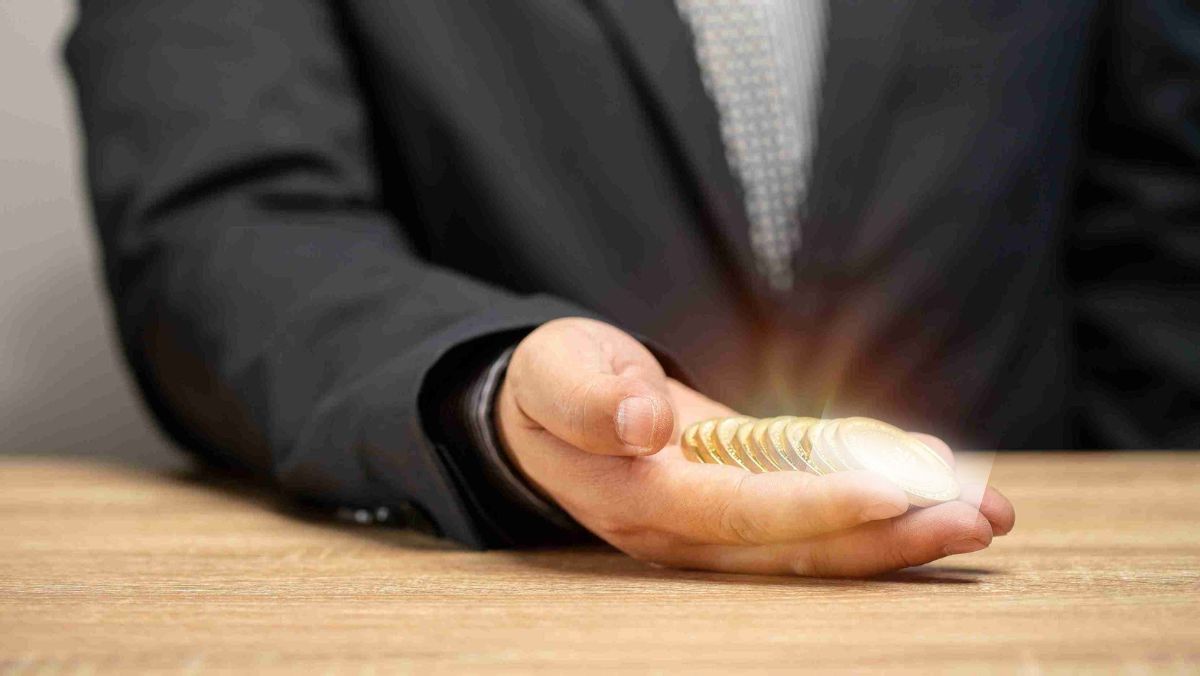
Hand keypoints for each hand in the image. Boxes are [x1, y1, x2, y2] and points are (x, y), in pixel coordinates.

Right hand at [496, 318, 1014, 576]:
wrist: (546, 412)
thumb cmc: (552, 384)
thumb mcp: (554, 373)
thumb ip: (589, 400)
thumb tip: (643, 424)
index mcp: (639, 499)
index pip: (735, 513)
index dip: (812, 507)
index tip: (887, 491)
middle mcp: (687, 528)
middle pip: (795, 548)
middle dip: (887, 536)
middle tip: (974, 518)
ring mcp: (720, 521)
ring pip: (817, 542)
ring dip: (901, 532)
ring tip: (982, 513)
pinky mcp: (745, 498)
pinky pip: (817, 509)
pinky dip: (876, 498)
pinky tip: (934, 483)